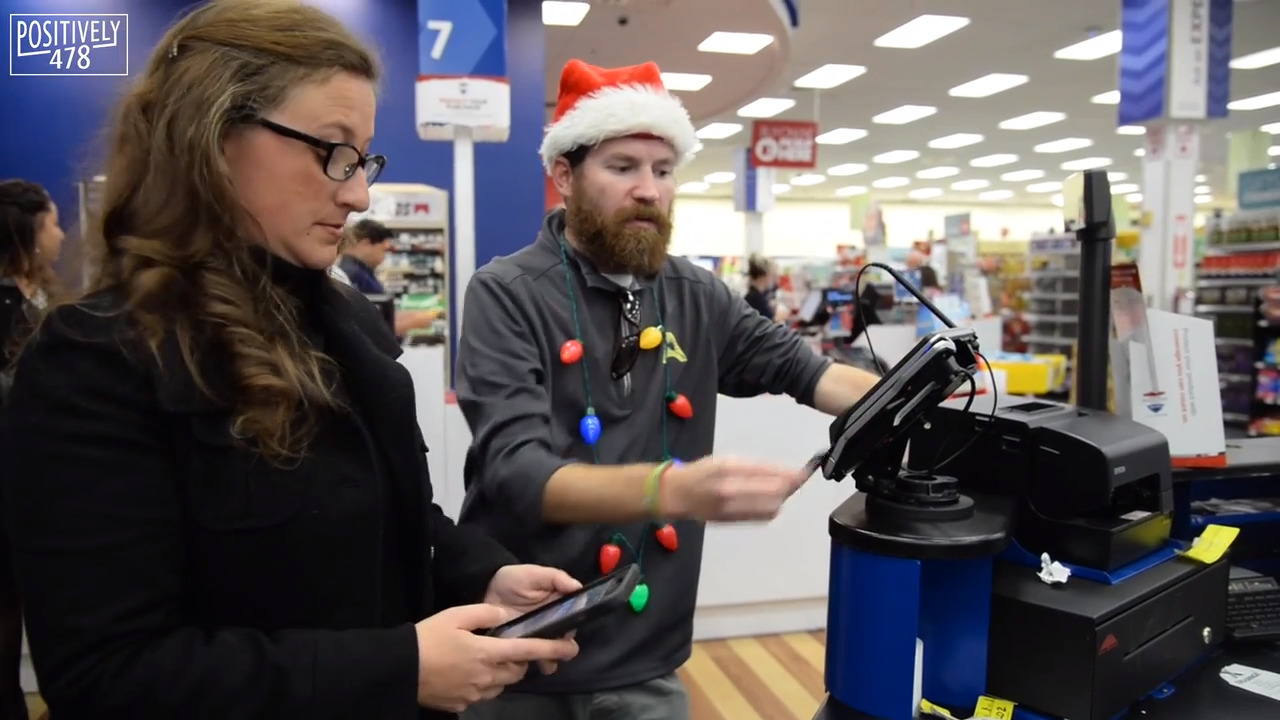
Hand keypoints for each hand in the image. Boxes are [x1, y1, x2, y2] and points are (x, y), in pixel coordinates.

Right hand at [414, 604, 578, 711]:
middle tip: (508, 646)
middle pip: (517, 670)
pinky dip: (486, 683)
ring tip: (486, 658)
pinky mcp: (463, 704)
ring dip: (503, 672)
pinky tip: (469, 672)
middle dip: (520, 660)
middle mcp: (487, 677)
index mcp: (487, 652)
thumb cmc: (427, 638)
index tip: (571, 649)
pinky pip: (485, 693)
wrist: (399, 670)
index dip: (551, 649)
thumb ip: (485, 613)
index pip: (528, 651)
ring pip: (503, 684)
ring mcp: (476, 694)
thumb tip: (504, 615)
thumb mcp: (455, 615)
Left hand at [483, 564, 581, 674]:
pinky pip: (530, 659)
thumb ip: (555, 578)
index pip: (573, 618)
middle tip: (559, 652)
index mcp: (558, 605)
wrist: (483, 592)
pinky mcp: (521, 649)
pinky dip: (532, 664)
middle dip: (564, 648)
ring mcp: (536, 638)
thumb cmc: (512, 581)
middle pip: (564, 639)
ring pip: (550, 653)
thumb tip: (578, 587)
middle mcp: (551, 623)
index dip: (573, 625)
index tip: (568, 631)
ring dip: (551, 659)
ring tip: (546, 664)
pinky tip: (528, 664)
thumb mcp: (533, 574)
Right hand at [661, 456, 807, 521]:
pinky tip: (772, 502)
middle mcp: (730, 488)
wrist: (677, 494)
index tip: (804, 472)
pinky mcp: (732, 520)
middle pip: (772, 491)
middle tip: (797, 481)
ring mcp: (731, 507)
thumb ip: (754, 468)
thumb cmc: (702, 472)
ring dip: (782, 499)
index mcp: (729, 468)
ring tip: (783, 491)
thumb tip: (784, 473)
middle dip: (789, 486)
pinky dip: (771, 509)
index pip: (768, 472)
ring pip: (770, 506)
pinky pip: (761, 517)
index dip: (789, 474)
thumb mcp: (726, 461)